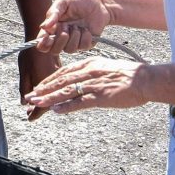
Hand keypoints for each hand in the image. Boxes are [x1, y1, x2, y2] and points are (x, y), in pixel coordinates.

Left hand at [17, 46, 59, 114]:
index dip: (35, 113)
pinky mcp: (61, 72)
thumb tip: (24, 103)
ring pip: (55, 95)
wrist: (45, 38)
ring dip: (46, 100)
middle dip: (39, 108)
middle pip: (49, 102)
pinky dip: (51, 92)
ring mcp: (59, 78)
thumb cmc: (31, 53)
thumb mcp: (24, 71)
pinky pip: (58, 87)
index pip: (41, 105)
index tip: (29, 118)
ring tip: (35, 105)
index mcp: (44, 85)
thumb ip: (25, 87)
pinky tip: (45, 92)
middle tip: (30, 113)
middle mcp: (54, 84)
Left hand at [22, 56, 146, 116]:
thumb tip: (82, 80)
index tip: (39, 87)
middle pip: (60, 81)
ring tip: (36, 103)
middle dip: (43, 89)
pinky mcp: (100, 97)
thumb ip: (93, 73)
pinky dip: (67, 106)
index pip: (64, 72)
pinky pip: (80, 102)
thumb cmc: (130, 75)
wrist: (145, 79)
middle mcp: (89, 72)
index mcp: (90, 64)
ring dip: (49, 98)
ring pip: (66, 91)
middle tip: (29, 96)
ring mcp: (93, 85)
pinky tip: (56, 110)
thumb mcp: (107, 67)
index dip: (49, 80)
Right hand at [34, 0, 111, 54]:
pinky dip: (85, 37)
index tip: (47, 38)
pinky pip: (82, 47)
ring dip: (74, 36)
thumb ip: (53, 13)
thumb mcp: (64, 1)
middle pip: (54, 51)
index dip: (42, 43)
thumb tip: (43, 26)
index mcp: (53, 27)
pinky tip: (87, 29)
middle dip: (60, 40)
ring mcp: (74, 42)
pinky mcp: (86, 44)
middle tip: (66, 27)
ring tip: (78, 26)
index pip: (42, 42)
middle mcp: (61, 37)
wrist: (101, 3)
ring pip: (69, 50)